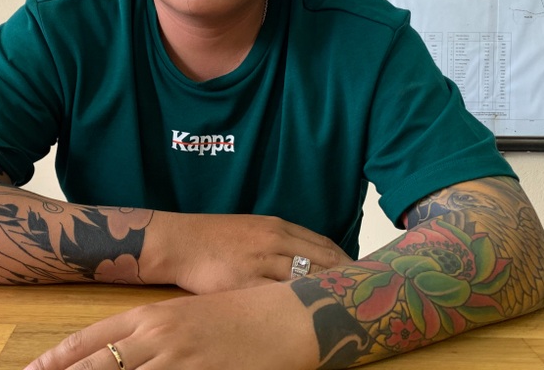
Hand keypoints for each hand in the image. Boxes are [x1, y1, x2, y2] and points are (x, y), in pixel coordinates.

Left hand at [24, 282, 316, 369]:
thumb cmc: (242, 312)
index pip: (90, 340)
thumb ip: (156, 337)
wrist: (291, 311)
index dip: (56, 358)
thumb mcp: (190, 319)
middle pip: (95, 365)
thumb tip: (129, 357)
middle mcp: (156, 336)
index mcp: (151, 317)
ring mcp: (177, 358)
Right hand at [143, 212, 351, 293]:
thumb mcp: (253, 228)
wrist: (180, 242)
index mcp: (277, 227)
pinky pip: (277, 297)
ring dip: (327, 294)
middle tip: (363, 297)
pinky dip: (296, 306)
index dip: (346, 263)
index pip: (324, 245)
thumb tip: (310, 258)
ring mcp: (259, 262)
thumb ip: (281, 241)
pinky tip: (308, 317)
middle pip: (322, 262)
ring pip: (305, 279)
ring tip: (344, 310)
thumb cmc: (214, 237)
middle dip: (345, 280)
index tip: (361, 278)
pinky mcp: (244, 284)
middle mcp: (273, 241)